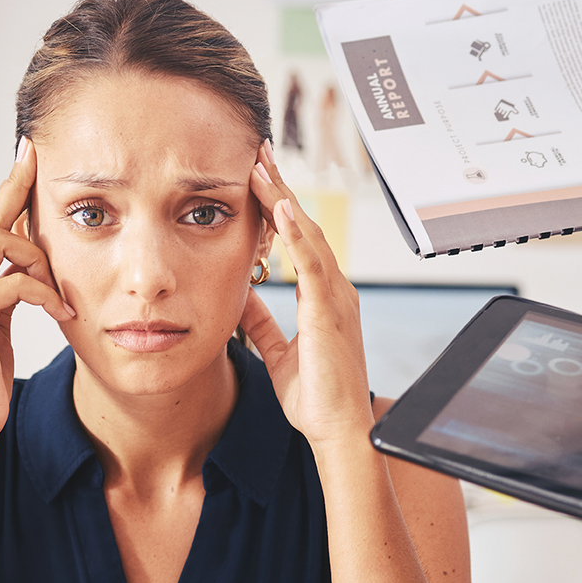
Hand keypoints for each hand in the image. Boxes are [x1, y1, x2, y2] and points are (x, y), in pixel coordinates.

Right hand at [0, 137, 72, 438]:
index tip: (26, 159)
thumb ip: (4, 291)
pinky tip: (61, 312)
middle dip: (16, 190)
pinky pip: (14, 284)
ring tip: (57, 289)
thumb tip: (28, 264)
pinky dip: (44, 292)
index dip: (5, 193)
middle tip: (38, 160)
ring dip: (38, 257)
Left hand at [241, 140, 372, 447]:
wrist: (338, 430)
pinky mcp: (330, 311)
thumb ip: (263, 321)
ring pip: (307, 234)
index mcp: (323, 297)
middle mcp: (334, 289)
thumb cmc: (315, 397)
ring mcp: (336, 297)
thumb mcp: (278, 352)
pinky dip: (295, 233)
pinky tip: (278, 207)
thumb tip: (243, 294)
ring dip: (282, 198)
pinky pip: (311, 263)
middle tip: (258, 152)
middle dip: (279, 187)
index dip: (277, 205)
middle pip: (303, 225)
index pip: (297, 239)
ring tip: (260, 166)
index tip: (257, 175)